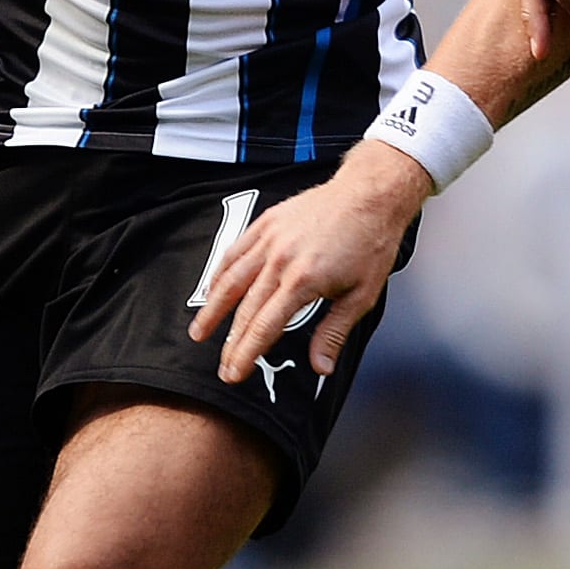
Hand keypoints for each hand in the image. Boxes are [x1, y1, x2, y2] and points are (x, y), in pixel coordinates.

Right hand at [190, 151, 430, 383]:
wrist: (370, 195)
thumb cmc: (371, 243)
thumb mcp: (361, 295)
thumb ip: (333, 333)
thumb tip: (320, 367)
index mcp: (303, 280)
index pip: (264, 326)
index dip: (246, 354)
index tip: (234, 373)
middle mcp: (280, 259)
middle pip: (244, 309)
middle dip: (231, 343)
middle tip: (222, 368)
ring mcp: (270, 238)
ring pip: (231, 279)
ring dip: (212, 310)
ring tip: (198, 332)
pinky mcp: (267, 222)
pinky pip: (235, 252)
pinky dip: (220, 273)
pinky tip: (214, 290)